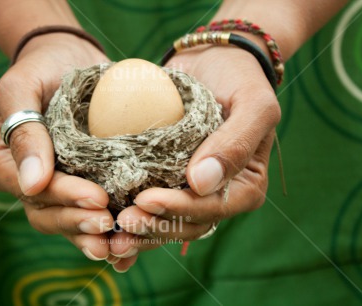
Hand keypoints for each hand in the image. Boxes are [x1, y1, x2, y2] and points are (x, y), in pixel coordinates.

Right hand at [0, 33, 115, 260]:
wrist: (68, 62)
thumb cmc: (41, 69)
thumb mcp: (22, 87)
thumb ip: (23, 130)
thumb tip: (32, 183)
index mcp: (7, 165)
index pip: (34, 191)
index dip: (65, 198)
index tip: (98, 198)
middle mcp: (29, 184)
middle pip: (50, 215)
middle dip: (80, 223)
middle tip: (110, 224)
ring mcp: (56, 189)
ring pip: (70, 223)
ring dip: (93, 236)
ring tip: (119, 243)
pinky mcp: (81, 187)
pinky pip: (89, 215)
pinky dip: (107, 234)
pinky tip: (128, 247)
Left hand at [109, 45, 280, 270]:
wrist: (212, 62)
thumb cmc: (238, 78)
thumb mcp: (253, 103)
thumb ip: (236, 142)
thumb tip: (200, 184)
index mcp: (244, 185)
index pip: (213, 208)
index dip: (180, 209)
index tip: (145, 200)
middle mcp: (218, 195)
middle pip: (188, 224)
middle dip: (155, 227)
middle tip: (121, 223)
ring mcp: (191, 191)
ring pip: (167, 223)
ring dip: (140, 233)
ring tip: (111, 237)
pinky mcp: (168, 181)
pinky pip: (152, 207)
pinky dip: (133, 221)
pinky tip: (109, 232)